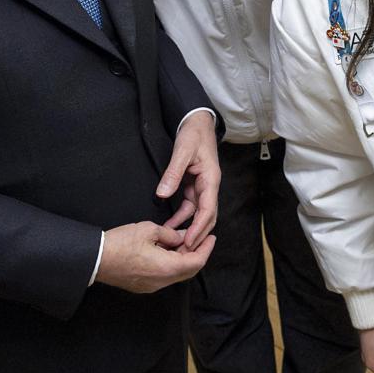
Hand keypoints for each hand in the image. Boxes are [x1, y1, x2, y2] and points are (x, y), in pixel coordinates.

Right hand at [96, 221, 215, 292]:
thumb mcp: (149, 230)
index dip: (206, 249)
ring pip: (176, 274)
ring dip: (183, 259)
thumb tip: (180, 237)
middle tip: (202, 239)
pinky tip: (168, 250)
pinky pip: (164, 276)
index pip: (196, 262)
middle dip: (197, 254)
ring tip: (183, 241)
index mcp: (166, 268)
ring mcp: (151, 286)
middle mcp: (161, 282)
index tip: (212, 238)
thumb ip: (170, 234)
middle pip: (188, 271)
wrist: (95, 259)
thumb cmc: (119, 244)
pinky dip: (171, 264)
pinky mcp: (142, 286)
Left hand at [157, 112, 219, 250]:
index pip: (208, 209)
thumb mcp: (182, 151)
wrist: (197, 122)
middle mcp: (210, 185)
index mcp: (211, 179)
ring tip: (174, 242)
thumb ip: (173, 173)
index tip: (189, 242)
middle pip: (207, 216)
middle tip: (182, 251)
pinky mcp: (195, 186)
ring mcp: (203, 186)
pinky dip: (182, 217)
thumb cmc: (194, 134)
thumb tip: (162, 194)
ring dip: (188, 227)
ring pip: (199, 213)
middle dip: (197, 234)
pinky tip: (170, 225)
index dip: (199, 228)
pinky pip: (190, 206)